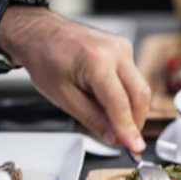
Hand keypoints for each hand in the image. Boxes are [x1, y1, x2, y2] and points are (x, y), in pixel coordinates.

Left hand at [0, 8, 149, 152]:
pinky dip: (126, 96)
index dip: (129, 129)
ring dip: (131, 109)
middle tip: (124, 139)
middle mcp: (115, 51)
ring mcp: (122, 48)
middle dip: (136, 121)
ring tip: (110, 119)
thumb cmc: (45, 58)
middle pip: (141, 95)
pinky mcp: (124, 49)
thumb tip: (114, 137)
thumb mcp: (64, 97)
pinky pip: (134, 79)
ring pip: (140, 88)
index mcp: (97, 61)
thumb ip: (93, 118)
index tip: (135, 147)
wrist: (39, 32)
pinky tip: (108, 101)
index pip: (121, 103)